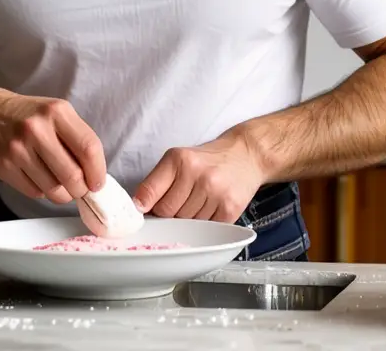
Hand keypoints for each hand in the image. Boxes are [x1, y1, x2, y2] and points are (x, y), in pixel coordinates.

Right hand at [0, 91, 105, 204]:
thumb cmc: (29, 116)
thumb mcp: (56, 114)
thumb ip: (77, 139)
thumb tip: (95, 176)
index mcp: (56, 112)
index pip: (89, 148)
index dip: (98, 172)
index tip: (98, 183)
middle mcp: (37, 129)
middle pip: (72, 175)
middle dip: (81, 189)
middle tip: (80, 189)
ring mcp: (18, 148)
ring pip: (54, 189)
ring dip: (63, 194)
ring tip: (62, 186)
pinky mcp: (5, 166)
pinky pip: (35, 192)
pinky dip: (43, 192)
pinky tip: (41, 180)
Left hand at [132, 133, 265, 222]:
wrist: (246, 155)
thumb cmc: (208, 160)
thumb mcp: (178, 159)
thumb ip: (156, 182)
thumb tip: (138, 208)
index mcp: (179, 160)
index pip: (149, 194)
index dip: (144, 206)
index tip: (143, 211)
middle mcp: (198, 175)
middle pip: (166, 213)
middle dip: (169, 212)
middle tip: (181, 200)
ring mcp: (215, 192)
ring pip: (185, 223)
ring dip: (188, 218)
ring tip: (198, 201)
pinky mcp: (229, 208)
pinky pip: (205, 229)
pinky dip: (204, 224)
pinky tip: (210, 208)